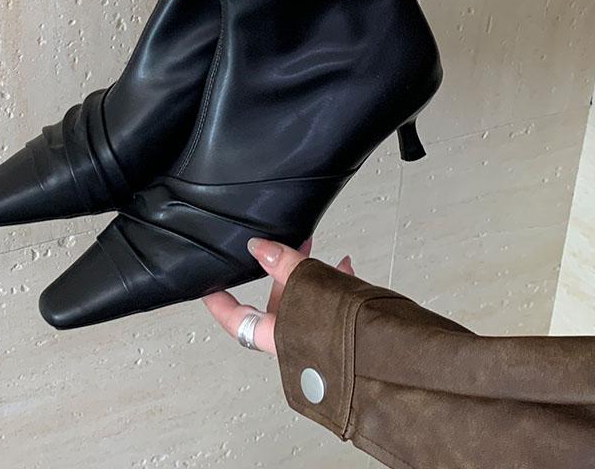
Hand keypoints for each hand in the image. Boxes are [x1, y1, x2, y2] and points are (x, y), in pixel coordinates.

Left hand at [203, 238, 353, 355]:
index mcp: (280, 337)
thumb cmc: (360, 340)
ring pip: (305, 302)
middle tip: (282, 247)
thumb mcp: (316, 287)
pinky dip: (334, 285)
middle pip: (275, 304)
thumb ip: (287, 265)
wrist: (403, 364)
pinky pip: (329, 307)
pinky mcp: (341, 337)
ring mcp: (318, 342)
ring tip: (319, 253)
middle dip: (281, 272)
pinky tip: (345, 268)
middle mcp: (295, 343)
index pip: (236, 320)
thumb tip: (259, 248)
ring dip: (310, 275)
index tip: (208, 287)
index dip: (219, 303)